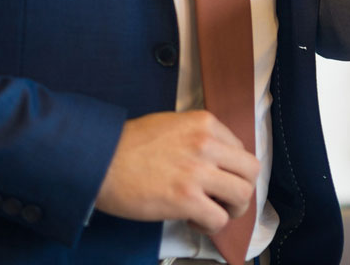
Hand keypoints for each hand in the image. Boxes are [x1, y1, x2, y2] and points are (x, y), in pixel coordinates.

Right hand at [94, 110, 258, 232]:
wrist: (99, 160)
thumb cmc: (127, 145)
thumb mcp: (171, 125)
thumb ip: (197, 137)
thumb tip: (214, 158)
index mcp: (204, 123)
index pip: (240, 149)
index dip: (231, 170)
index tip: (217, 180)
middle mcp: (207, 144)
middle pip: (251, 170)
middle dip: (241, 188)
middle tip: (224, 199)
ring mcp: (198, 171)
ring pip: (242, 194)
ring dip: (231, 209)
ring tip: (212, 212)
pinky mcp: (186, 199)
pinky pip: (219, 218)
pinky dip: (211, 225)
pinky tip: (194, 222)